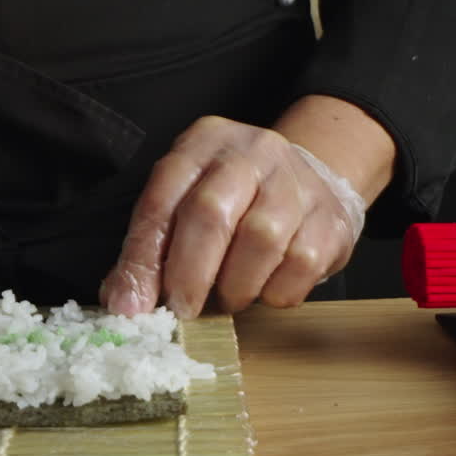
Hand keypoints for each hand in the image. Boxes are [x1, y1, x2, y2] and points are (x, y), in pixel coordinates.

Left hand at [100, 112, 369, 318]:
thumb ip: (151, 251)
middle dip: (190, 274)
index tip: (134, 306)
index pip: (162, 200)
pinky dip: (275, 292)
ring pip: (261, 239)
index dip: (143, 258)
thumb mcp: (186, 207)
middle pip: (212, 213)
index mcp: (203, 144)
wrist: (311, 181)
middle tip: (183, 311)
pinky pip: (300, 265)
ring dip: (236, 286)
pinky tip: (265, 290)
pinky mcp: (331, 218)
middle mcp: (252, 152)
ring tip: (228, 299)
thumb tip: (124, 304)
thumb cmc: (235, 201)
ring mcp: (298, 182)